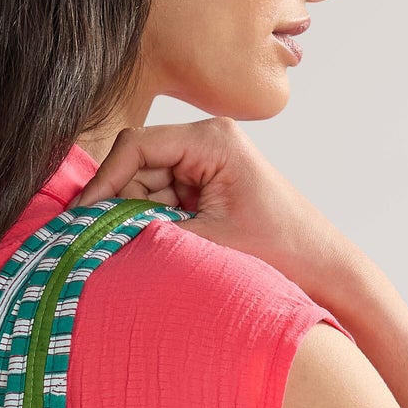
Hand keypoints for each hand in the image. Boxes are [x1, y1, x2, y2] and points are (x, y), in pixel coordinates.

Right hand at [72, 117, 341, 296]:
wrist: (323, 267)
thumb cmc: (281, 249)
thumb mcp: (207, 242)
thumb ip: (150, 232)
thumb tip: (99, 236)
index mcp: (212, 140)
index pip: (137, 146)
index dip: (104, 181)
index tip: (84, 217)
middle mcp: (208, 142)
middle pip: (138, 166)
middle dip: (121, 205)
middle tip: (108, 244)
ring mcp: (207, 163)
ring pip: (146, 187)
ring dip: (138, 219)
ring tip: (144, 252)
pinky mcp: (207, 186)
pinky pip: (163, 200)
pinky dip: (154, 225)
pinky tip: (159, 249)